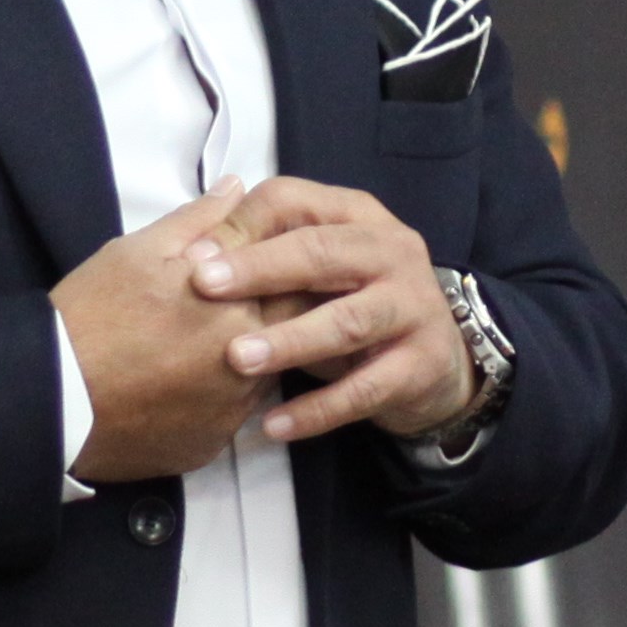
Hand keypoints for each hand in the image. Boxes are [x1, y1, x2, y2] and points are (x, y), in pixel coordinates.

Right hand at [52, 180, 286, 482]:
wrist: (51, 396)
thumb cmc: (91, 315)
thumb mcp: (136, 252)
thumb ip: (198, 219)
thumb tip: (237, 188)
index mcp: (238, 304)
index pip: (292, 282)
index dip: (282, 271)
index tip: (263, 268)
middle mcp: (249, 360)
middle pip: (290, 333)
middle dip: (272, 317)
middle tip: (231, 308)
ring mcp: (232, 409)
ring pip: (263, 376)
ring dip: (248, 359)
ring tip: (200, 347)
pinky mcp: (211, 445)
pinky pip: (231, 417)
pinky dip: (217, 400)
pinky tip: (182, 385)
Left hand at [187, 175, 477, 445]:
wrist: (437, 363)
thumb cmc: (354, 304)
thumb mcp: (314, 271)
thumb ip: (264, 251)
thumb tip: (193, 242)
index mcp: (357, 216)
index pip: (294, 202)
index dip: (241, 225)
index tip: (190, 256)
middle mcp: (392, 251)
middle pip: (321, 251)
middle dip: (259, 269)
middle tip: (203, 289)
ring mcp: (414, 307)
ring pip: (347, 321)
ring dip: (289, 341)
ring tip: (238, 361)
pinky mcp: (422, 364)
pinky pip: (364, 390)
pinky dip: (317, 409)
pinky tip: (275, 425)